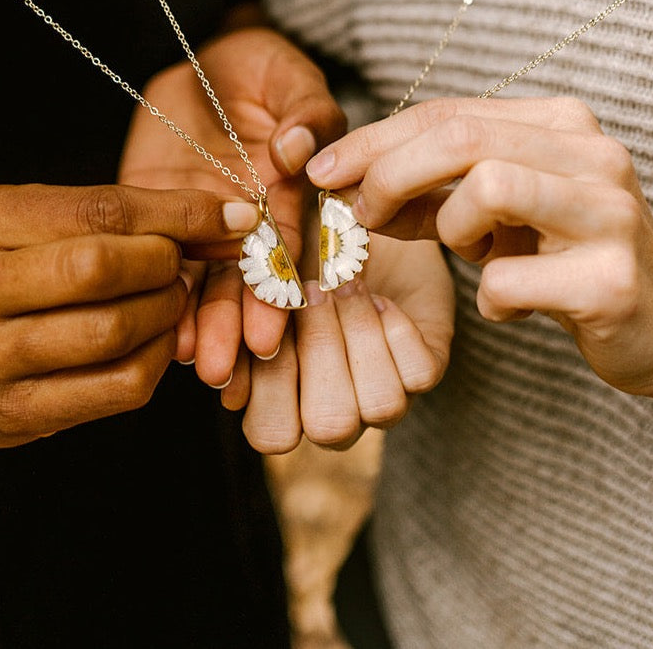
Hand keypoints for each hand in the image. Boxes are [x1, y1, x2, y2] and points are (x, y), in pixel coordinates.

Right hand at [0, 183, 261, 449]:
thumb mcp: (32, 225)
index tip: (233, 215)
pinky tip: (156, 342)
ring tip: (170, 300)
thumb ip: (113, 215)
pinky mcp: (14, 413)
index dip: (179, 212)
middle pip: (101, 266)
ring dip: (166, 312)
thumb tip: (226, 217)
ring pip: (113, 330)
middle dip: (166, 263)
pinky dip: (157, 359)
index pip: (98, 208)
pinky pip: (117, 386)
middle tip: (184, 264)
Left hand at [119, 26, 345, 385]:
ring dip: (199, 324)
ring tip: (192, 360)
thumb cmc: (260, 67)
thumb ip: (306, 111)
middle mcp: (245, 222)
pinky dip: (157, 294)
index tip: (272, 327)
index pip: (285, 249)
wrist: (204, 59)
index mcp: (287, 196)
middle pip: (243, 280)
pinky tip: (157, 331)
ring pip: (201, 281)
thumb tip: (295, 147)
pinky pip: (156, 259)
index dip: (278, 289)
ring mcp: (198, 223)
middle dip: (235, 323)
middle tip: (225, 365)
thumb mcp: (290, 77)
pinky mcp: (154, 214)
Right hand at [236, 247, 451, 453]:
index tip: (271, 322)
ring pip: (381, 404)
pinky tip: (379, 298)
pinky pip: (419, 373)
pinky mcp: (423, 365)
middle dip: (321, 351)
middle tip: (314, 290)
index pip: (271, 432)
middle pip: (330, 427)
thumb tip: (229, 389)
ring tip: (346, 283)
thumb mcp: (248, 275)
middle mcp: (334, 408)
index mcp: (281, 399)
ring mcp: (381, 392)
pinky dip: (398, 328)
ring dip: (360, 333)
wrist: (348, 220)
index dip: (271, 385)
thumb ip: (229, 320)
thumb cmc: (285, 250)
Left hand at [306, 96, 652, 409]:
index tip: (321, 169)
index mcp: (559, 124)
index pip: (447, 113)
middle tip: (362, 215)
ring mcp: (607, 212)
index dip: (373, 139)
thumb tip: (346, 184)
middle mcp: (590, 153)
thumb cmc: (564, 258)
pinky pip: (509, 281)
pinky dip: (491, 299)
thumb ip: (429, 189)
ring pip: (487, 187)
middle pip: (460, 138)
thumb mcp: (494, 212)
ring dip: (450, 228)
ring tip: (469, 253)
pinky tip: (510, 305)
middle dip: (388, 174)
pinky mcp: (612, 279)